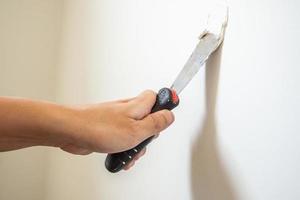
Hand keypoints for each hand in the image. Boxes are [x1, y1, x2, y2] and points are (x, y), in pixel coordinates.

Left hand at [60, 90, 174, 169]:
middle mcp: (128, 109)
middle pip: (148, 118)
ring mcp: (118, 118)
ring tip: (129, 153)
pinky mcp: (110, 128)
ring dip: (135, 144)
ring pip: (135, 130)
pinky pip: (123, 137)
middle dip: (148, 134)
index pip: (157, 97)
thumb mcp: (136, 130)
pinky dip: (124, 147)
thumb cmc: (99, 128)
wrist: (71, 131)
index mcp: (137, 105)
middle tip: (143, 142)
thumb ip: (155, 123)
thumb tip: (170, 116)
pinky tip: (119, 154)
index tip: (165, 119)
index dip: (164, 107)